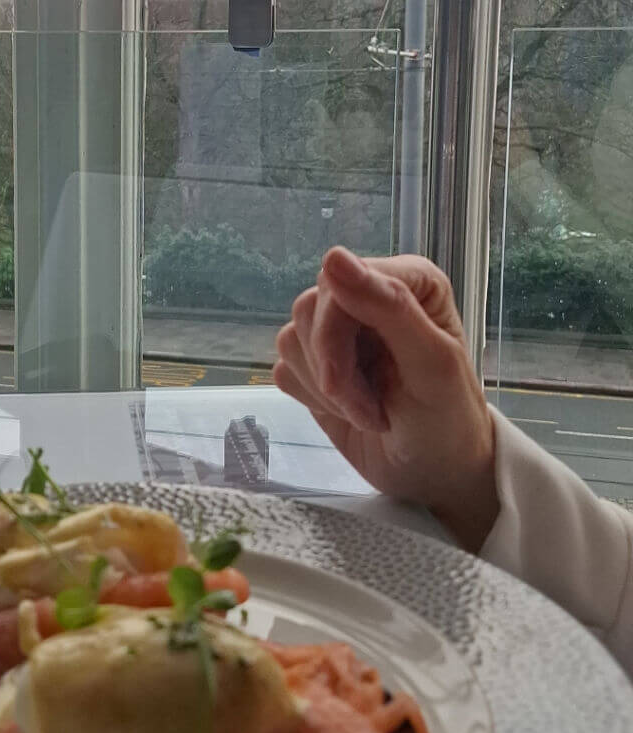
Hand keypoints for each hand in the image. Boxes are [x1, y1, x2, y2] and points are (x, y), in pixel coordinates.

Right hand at [273, 247, 497, 551]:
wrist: (435, 476)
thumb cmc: (448, 420)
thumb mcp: (431, 364)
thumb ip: (389, 306)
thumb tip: (333, 256)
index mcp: (406, 279)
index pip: (337, 283)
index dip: (336, 336)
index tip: (356, 383)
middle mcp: (369, 294)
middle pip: (309, 310)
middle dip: (335, 369)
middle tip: (372, 408)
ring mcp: (339, 330)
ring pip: (291, 339)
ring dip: (327, 390)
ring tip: (369, 412)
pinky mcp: (315, 364)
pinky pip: (284, 368)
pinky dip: (311, 399)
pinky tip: (348, 413)